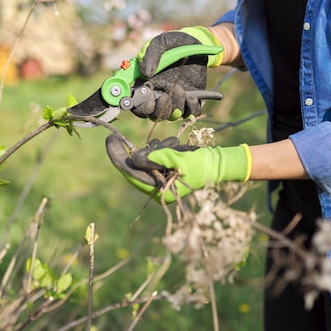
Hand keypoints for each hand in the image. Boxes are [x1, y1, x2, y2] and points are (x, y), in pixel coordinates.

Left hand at [106, 134, 250, 203]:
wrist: (219, 164)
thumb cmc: (200, 163)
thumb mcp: (176, 158)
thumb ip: (154, 157)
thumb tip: (132, 157)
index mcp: (158, 191)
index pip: (130, 174)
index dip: (118, 156)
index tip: (110, 140)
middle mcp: (157, 187)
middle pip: (137, 166)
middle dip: (145, 151)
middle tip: (155, 141)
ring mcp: (162, 179)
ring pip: (147, 159)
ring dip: (157, 148)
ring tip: (174, 146)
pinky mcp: (167, 170)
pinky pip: (156, 157)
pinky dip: (163, 148)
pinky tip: (176, 146)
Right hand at [131, 26, 223, 120]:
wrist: (195, 42)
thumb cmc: (173, 43)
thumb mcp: (160, 43)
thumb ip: (151, 55)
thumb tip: (145, 73)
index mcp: (146, 84)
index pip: (137, 104)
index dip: (139, 108)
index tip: (148, 103)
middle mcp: (159, 94)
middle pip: (153, 114)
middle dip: (159, 110)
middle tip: (165, 97)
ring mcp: (175, 99)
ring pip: (171, 116)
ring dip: (175, 108)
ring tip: (180, 90)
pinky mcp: (190, 99)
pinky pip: (190, 113)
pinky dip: (190, 109)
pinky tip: (191, 97)